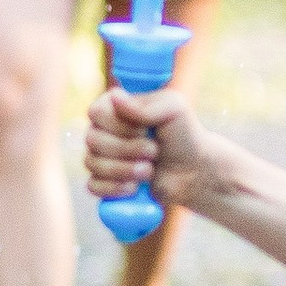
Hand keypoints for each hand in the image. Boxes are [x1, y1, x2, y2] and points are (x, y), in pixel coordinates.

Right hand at [84, 84, 213, 210]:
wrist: (193, 170)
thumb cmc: (183, 134)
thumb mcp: (173, 110)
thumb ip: (145, 106)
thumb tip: (115, 97)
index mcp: (115, 106)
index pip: (96, 112)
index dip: (120, 125)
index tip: (145, 129)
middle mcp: (102, 129)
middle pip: (92, 139)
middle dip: (127, 149)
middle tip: (154, 151)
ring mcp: (100, 155)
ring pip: (92, 163)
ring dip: (124, 170)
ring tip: (149, 170)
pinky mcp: (104, 180)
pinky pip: (93, 186)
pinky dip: (114, 188)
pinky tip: (134, 187)